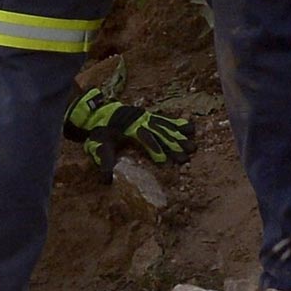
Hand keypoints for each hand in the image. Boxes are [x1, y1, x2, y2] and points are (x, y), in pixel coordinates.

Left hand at [64, 89, 194, 178]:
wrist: (98, 112)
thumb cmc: (100, 131)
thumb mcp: (98, 145)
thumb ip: (104, 160)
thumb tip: (107, 178)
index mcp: (128, 127)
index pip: (144, 138)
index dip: (154, 149)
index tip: (164, 162)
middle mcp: (140, 120)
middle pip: (159, 133)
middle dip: (172, 146)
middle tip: (186, 158)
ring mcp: (146, 117)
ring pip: (166, 127)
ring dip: (179, 137)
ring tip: (193, 147)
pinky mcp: (150, 116)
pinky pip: (166, 120)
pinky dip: (179, 124)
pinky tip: (192, 128)